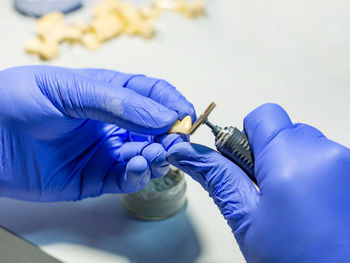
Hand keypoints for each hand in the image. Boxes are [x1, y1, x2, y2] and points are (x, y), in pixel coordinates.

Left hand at [0, 66, 194, 200]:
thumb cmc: (18, 101)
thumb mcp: (70, 90)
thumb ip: (119, 103)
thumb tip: (164, 116)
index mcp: (110, 94)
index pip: (152, 95)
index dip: (172, 104)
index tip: (185, 116)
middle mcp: (113, 123)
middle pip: (156, 129)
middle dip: (170, 136)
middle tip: (174, 143)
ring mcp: (107, 151)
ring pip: (146, 156)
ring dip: (156, 158)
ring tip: (151, 156)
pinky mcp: (96, 178)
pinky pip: (126, 179)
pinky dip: (136, 176)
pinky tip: (134, 169)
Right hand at [165, 103, 349, 261]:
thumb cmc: (297, 262)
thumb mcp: (246, 218)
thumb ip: (217, 175)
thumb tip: (187, 153)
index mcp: (291, 158)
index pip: (263, 115)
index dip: (247, 136)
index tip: (244, 161)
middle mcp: (325, 152)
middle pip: (284, 129)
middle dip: (268, 153)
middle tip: (264, 190)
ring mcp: (345, 163)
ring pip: (305, 144)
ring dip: (291, 164)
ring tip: (289, 202)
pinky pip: (325, 159)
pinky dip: (312, 174)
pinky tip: (309, 205)